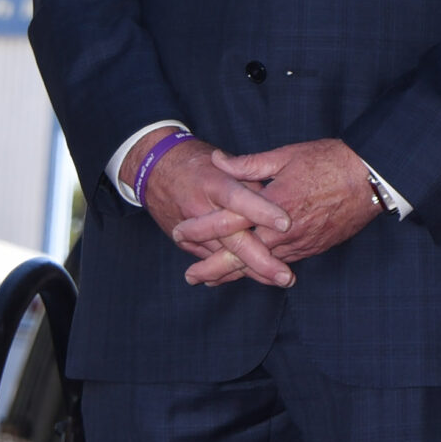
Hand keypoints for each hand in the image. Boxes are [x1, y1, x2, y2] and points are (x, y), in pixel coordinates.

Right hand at [121, 131, 293, 287]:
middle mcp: (201, 209)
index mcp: (214, 183)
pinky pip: (211, 259)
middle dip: (260, 260)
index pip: (239, 199)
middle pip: (232, 239)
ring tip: (279, 281)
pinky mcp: (185, 243)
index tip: (286, 224)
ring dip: (251, 271)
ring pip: (223, 256)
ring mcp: (191, 230)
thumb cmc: (199, 162)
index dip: (262, 211)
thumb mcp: (224, 160)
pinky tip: (257, 278)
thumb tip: (273, 193)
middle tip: (285, 276)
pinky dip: (232, 270)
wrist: (154, 169)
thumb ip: (249, 177)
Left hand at [174, 137, 382, 283]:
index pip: (229, 221)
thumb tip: (218, 161)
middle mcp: (284, 229)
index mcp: (273, 203)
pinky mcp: (314, 248)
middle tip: (189, 277)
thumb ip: (249, 164)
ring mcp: (300, 242)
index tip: (179, 233)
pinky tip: (251, 273)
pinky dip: (262, 271)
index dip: (201, 229)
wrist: (371, 178)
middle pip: (241, 256)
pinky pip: (282, 264)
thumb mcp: (287, 155)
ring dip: (234, 274)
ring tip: (212, 281)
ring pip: (261, 265)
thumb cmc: (331, 161)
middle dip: (212, 268)